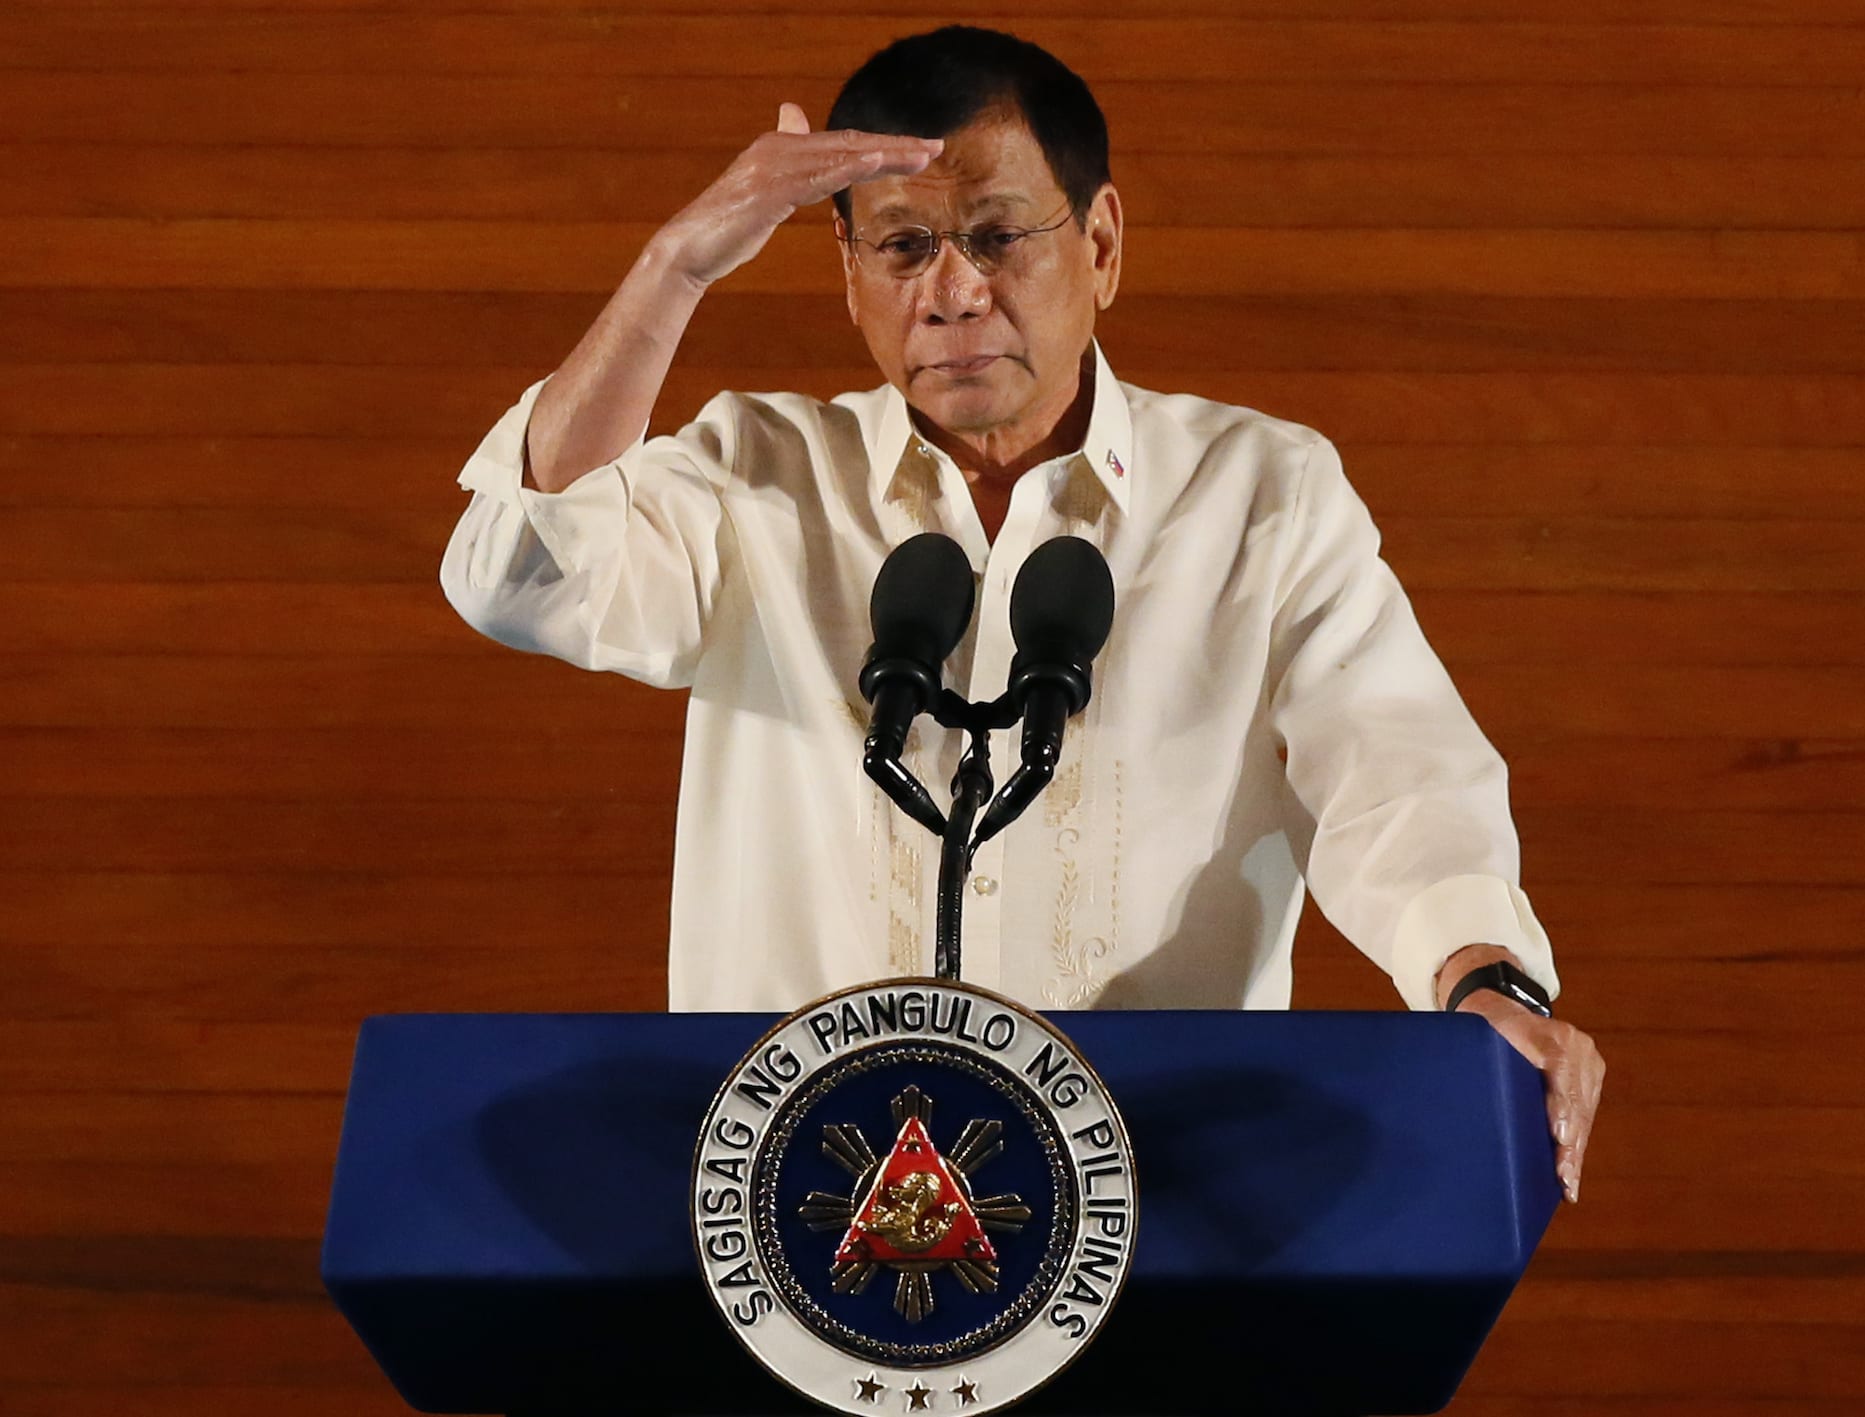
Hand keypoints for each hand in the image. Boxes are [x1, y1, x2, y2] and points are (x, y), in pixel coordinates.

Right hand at [654, 103, 943, 288]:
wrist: (688, 250)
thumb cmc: (728, 227)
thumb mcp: (764, 191)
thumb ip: (786, 161)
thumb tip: (793, 116)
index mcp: (781, 148)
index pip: (843, 144)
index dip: (883, 146)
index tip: (920, 151)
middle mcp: (779, 148)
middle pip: (849, 142)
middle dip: (895, 145)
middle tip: (935, 147)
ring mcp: (774, 166)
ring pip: (841, 154)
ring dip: (885, 152)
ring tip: (922, 154)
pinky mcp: (770, 189)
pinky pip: (820, 173)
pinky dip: (851, 164)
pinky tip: (879, 161)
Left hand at [1436, 946, 1605, 1203]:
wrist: (1498, 1009)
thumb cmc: (1482, 1029)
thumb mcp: (1481, 1040)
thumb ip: (1489, 1068)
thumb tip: (1480, 1110)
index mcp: (1552, 1035)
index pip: (1560, 1074)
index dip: (1561, 1107)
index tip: (1559, 1137)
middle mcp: (1578, 1047)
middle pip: (1577, 1101)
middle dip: (1570, 1143)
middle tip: (1564, 1177)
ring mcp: (1588, 1061)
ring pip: (1584, 1112)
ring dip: (1576, 1150)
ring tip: (1568, 1184)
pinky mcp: (1590, 1076)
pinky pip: (1585, 1113)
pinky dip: (1577, 1141)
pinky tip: (1571, 1170)